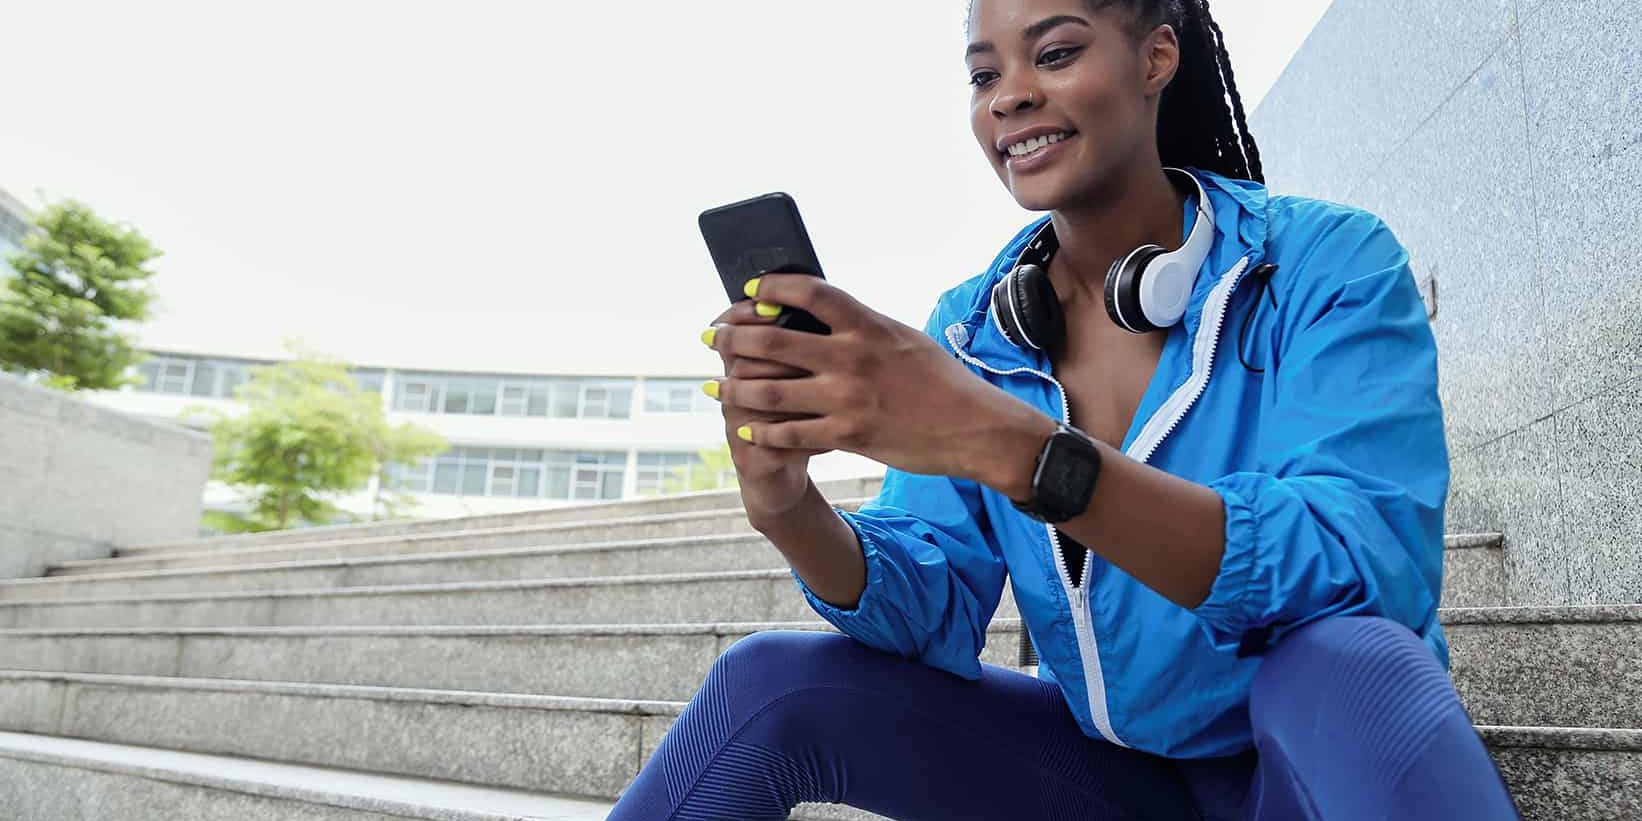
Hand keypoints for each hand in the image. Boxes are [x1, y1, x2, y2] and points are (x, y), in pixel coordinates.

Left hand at [703, 274, 1053, 488]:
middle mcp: (852, 357)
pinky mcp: (848, 435)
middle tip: (710, 340)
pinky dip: (763, 430)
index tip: (749, 291)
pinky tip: (746, 426)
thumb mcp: (904, 338)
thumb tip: (824, 318)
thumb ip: (863, 329)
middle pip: (772, 342)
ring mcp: (847, 398)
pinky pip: (791, 433)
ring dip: (735, 389)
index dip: (771, 288)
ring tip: (715, 388)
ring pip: (771, 392)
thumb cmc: (942, 381)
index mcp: (867, 325)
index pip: (808, 292)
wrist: (975, 427)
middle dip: (732, 340)